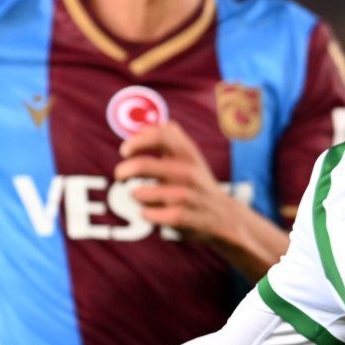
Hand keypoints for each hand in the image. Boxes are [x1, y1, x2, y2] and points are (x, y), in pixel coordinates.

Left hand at [114, 121, 243, 244]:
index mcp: (188, 153)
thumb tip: (142, 127)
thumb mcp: (190, 156)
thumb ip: (169, 138)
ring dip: (136, 195)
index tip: (126, 151)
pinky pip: (147, 214)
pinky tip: (152, 213)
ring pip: (140, 194)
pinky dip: (145, 214)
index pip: (158, 136)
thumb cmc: (196, 182)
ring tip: (143, 196)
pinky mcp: (181, 218)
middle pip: (141, 166)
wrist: (224, 216)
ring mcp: (185, 196)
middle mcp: (188, 172)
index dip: (136, 141)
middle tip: (121, 176)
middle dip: (123, 171)